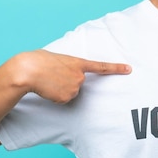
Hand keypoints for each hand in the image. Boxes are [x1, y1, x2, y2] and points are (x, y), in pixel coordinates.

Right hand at [13, 50, 130, 103]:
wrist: (28, 70)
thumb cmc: (37, 60)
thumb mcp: (56, 57)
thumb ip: (66, 64)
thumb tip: (64, 72)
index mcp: (78, 62)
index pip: (101, 66)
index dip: (116, 68)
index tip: (129, 69)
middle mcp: (80, 76)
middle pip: (79, 83)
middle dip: (68, 81)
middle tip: (54, 75)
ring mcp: (75, 87)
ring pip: (71, 92)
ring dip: (61, 89)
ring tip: (49, 81)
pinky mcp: (67, 97)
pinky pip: (63, 99)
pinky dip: (56, 96)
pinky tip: (48, 89)